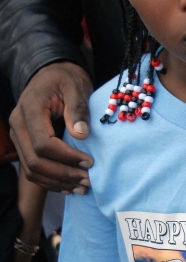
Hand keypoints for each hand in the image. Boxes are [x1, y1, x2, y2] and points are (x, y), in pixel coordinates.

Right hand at [9, 62, 93, 191]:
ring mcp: (18, 136)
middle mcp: (18, 125)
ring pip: (31, 170)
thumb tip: (81, 135)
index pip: (43, 144)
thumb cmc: (65, 78)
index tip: (89, 162)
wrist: (50, 73)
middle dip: (63, 174)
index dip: (67, 157)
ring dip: (57, 182)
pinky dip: (50, 180)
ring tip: (82, 188)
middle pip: (34, 161)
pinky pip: (31, 169)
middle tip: (88, 181)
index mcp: (30, 109)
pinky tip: (69, 186)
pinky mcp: (24, 143)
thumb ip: (78, 108)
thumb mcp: (75, 85)